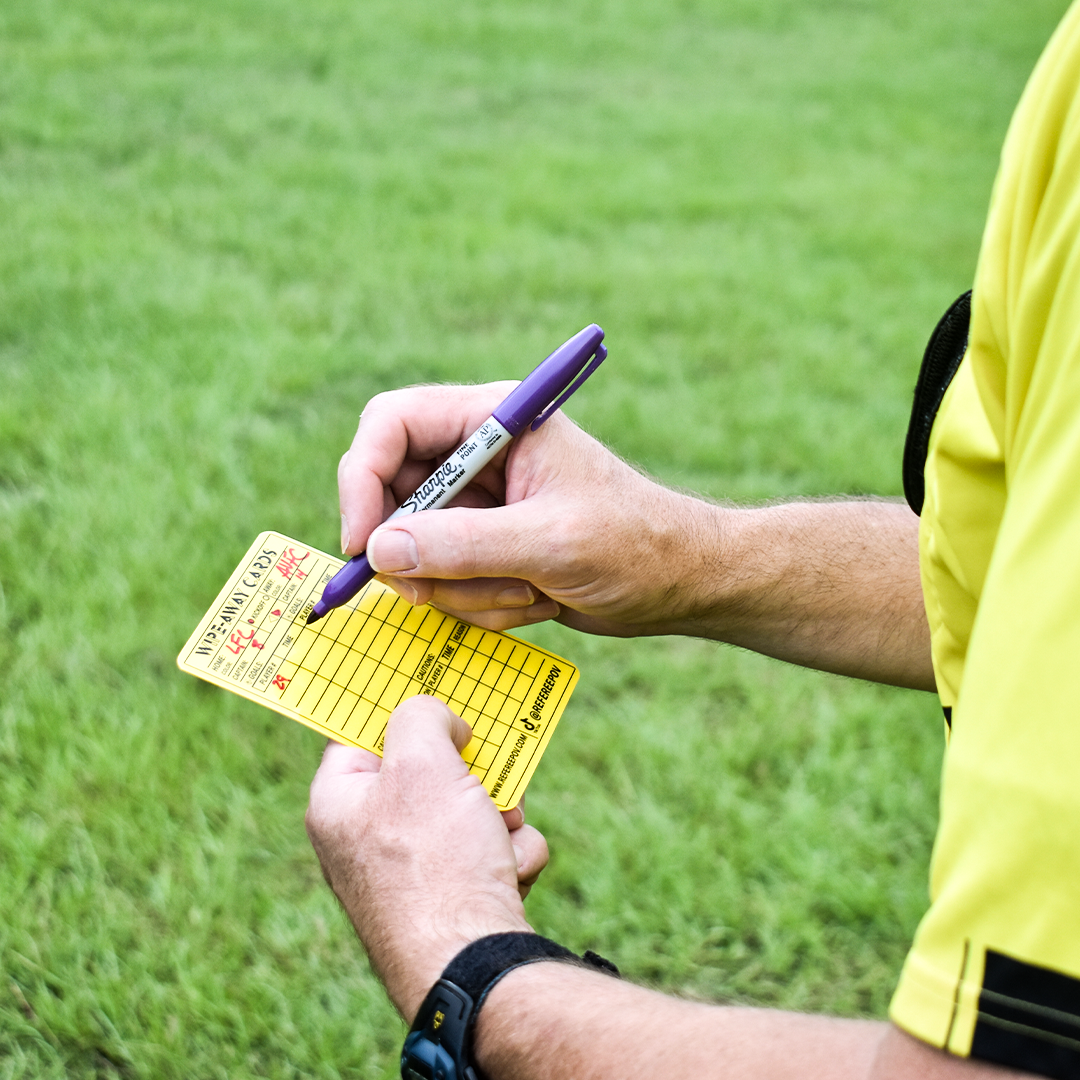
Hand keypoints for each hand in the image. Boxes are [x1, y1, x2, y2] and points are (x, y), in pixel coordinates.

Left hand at [305, 695, 548, 1019]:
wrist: (474, 966)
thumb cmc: (435, 863)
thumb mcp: (423, 762)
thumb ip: (422, 716)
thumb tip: (439, 721)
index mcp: (338, 806)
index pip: (359, 735)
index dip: (399, 712)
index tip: (435, 693)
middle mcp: (366, 842)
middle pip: (426, 773)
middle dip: (470, 773)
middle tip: (484, 775)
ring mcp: (411, 877)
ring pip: (469, 810)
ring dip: (500, 815)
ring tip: (500, 836)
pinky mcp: (453, 903)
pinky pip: (488, 853)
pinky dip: (508, 856)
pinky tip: (507, 876)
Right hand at [337, 384, 717, 634]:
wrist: (679, 584)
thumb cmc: (634, 545)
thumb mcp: (550, 543)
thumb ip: (463, 545)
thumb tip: (379, 551)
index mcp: (497, 420)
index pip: (393, 423)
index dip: (363, 478)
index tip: (363, 543)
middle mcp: (478, 455)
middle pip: (391, 493)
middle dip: (417, 553)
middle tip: (436, 591)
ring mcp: (479, 504)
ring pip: (414, 548)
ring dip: (462, 587)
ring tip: (529, 590)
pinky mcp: (484, 546)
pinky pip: (442, 580)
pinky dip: (479, 602)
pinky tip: (535, 600)